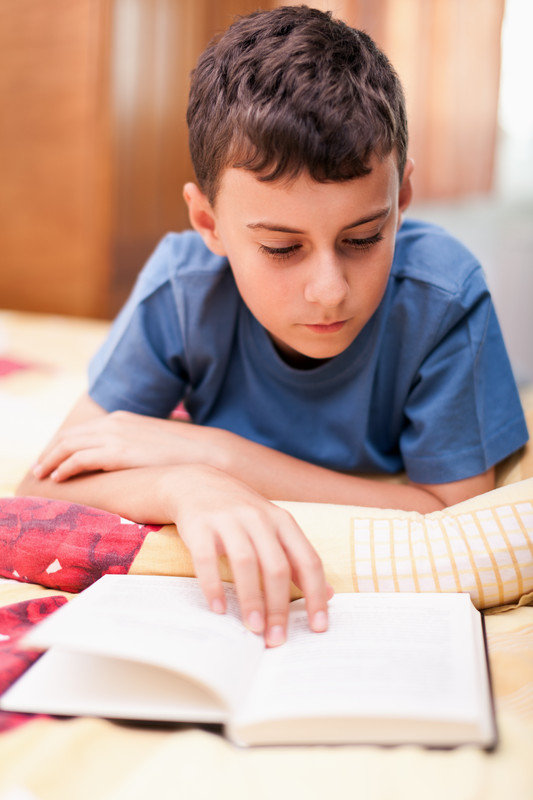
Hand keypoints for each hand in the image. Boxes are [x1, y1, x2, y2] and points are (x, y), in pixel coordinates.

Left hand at [32, 411, 215, 481]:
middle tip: (38, 468)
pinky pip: (80, 458)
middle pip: (69, 436)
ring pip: (69, 446)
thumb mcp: (150, 444)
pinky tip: (58, 477)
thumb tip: (124, 463)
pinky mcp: (118, 452)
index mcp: (120, 419)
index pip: (81, 431)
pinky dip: (64, 467)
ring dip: (51, 460)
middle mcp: (113, 423)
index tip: (51, 458)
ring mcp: (115, 436)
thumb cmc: (180, 454)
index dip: (61, 444)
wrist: (203, 452)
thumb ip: (132, 447)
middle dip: (49, 452)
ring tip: (41, 475)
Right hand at [162, 465, 331, 646]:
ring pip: (246, 562)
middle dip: (279, 606)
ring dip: (251, 599)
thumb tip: (326, 594)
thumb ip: (298, 558)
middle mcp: (259, 518)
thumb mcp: (275, 528)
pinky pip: (207, 558)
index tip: (318, 627)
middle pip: (277, 566)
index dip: (315, 595)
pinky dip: (213, 585)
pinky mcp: (200, 525)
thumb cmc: (241, 514)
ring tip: (253, 628)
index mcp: (283, 522)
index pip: (308, 561)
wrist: (197, 483)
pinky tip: (218, 608)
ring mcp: (229, 520)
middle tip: (276, 638)